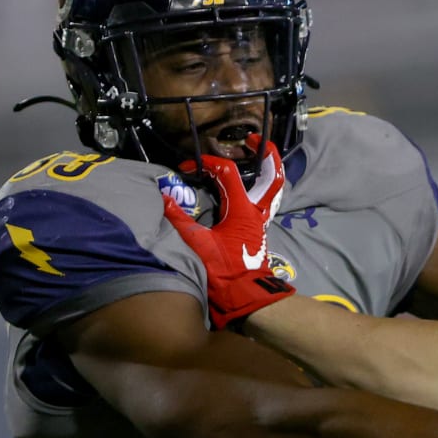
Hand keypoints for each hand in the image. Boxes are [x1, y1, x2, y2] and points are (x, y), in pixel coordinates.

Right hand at [160, 138, 292, 329]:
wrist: (245, 296)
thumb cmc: (223, 273)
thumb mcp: (196, 244)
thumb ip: (179, 219)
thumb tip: (163, 197)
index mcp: (243, 210)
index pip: (227, 173)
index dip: (206, 163)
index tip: (187, 168)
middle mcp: (257, 212)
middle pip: (274, 176)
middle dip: (268, 154)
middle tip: (255, 140)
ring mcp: (261, 221)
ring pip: (272, 189)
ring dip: (267, 170)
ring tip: (255, 155)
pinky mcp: (257, 230)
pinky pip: (263, 201)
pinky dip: (258, 187)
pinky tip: (245, 184)